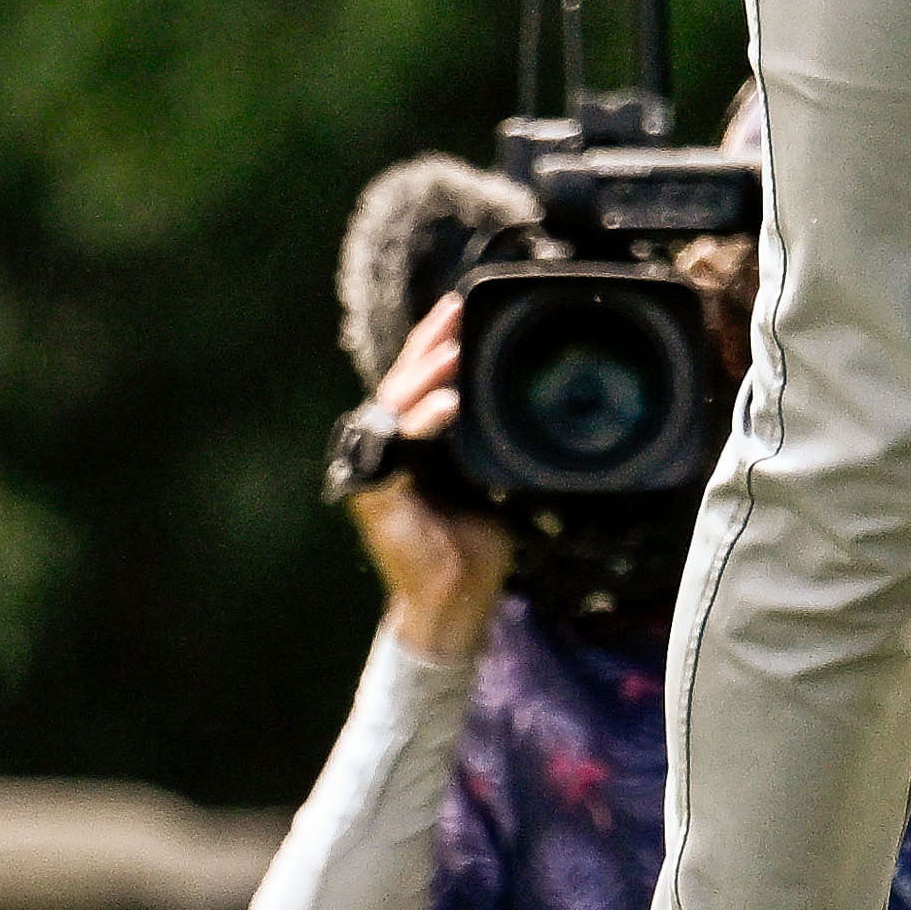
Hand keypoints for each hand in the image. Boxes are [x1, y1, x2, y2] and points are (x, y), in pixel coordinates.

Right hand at [347, 297, 514, 653]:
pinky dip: (420, 425)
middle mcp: (390, 447)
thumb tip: (535, 409)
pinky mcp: (375, 492)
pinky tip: (445, 406)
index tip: (461, 310)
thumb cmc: (474, 546)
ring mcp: (379, 468)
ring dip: (423, 375)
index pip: (418, 378)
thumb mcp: (491, 481)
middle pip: (402, 381)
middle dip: (428, 344)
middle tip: (455, 310)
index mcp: (415, 441)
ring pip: (393, 405)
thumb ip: (494, 443)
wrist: (453, 600)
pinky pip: (395, 446)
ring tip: (453, 349)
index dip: (435, 343)